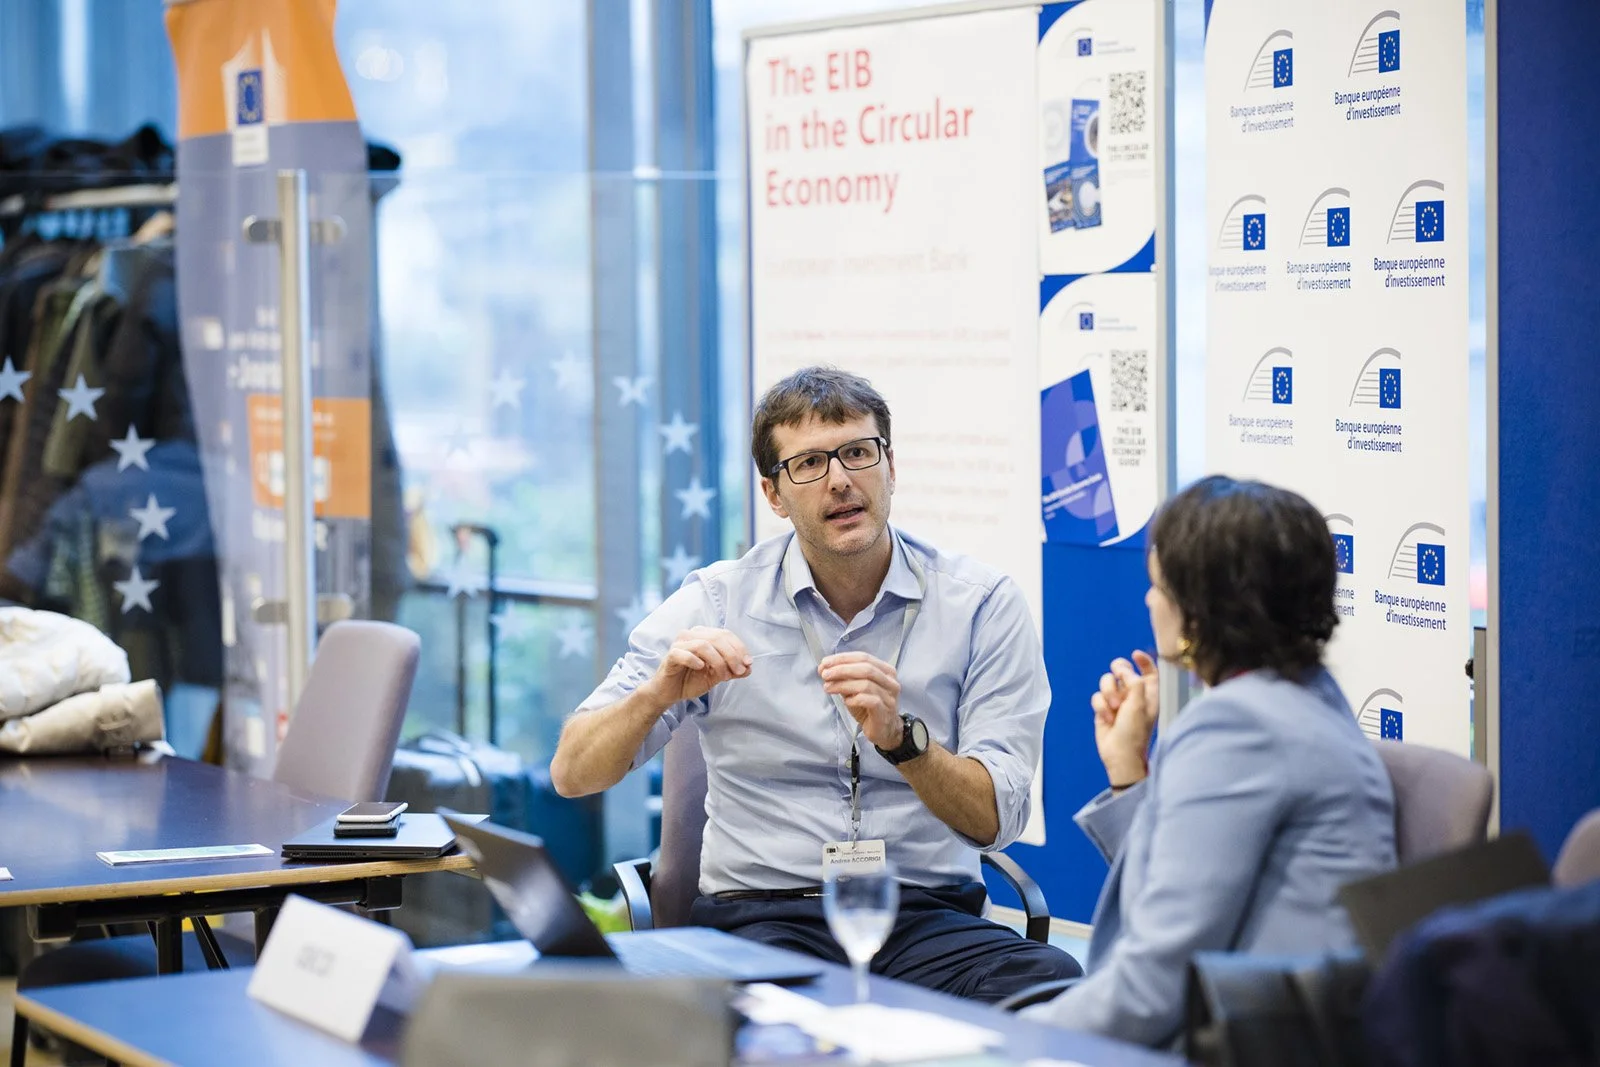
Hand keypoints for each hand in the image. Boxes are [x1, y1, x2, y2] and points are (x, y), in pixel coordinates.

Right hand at [645, 627, 751, 705]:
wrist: (670, 692)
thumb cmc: (691, 679)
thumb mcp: (717, 675)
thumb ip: (733, 670)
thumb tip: (749, 667)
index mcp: (704, 635)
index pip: (726, 635)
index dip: (739, 648)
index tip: (748, 664)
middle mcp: (692, 634)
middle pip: (717, 638)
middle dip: (732, 656)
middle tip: (739, 671)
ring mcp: (680, 643)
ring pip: (703, 645)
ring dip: (718, 661)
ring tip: (723, 676)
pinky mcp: (670, 655)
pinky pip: (683, 653)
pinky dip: (695, 660)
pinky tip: (701, 668)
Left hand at [818, 652, 901, 749]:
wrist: (883, 730)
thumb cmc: (869, 708)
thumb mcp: (855, 689)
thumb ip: (845, 678)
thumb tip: (826, 669)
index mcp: (885, 671)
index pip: (863, 657)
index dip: (843, 658)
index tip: (825, 662)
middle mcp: (890, 682)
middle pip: (866, 668)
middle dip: (841, 669)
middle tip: (824, 674)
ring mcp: (889, 697)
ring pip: (865, 684)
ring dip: (843, 684)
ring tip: (828, 688)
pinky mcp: (884, 712)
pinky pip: (869, 700)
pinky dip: (854, 699)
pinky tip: (846, 701)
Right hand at [1093, 650, 1159, 787]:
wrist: (1119, 754)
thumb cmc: (1134, 733)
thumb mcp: (1140, 705)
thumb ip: (1134, 682)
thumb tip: (1124, 670)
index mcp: (1148, 694)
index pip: (1148, 671)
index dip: (1143, 661)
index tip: (1135, 654)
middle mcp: (1133, 695)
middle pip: (1123, 670)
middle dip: (1118, 672)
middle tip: (1118, 676)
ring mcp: (1117, 702)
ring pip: (1107, 682)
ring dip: (1108, 693)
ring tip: (1114, 708)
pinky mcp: (1103, 709)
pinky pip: (1097, 696)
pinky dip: (1100, 706)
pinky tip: (1107, 718)